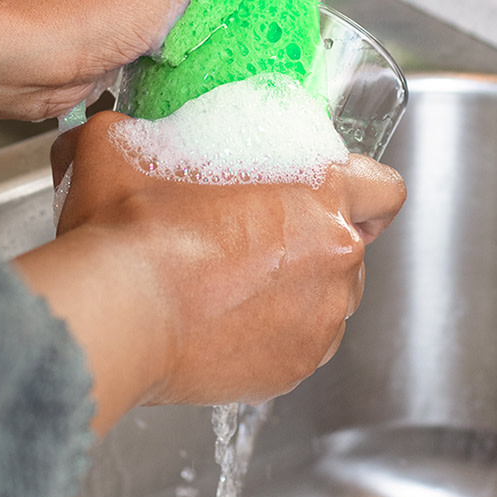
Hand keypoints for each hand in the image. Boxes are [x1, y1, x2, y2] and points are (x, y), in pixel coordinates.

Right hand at [13, 111, 405, 433]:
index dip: (364, 187)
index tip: (334, 191)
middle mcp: (335, 262)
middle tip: (262, 234)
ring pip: (329, 300)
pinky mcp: (293, 371)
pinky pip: (299, 344)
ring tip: (240, 282)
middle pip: (352, 246)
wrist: (121, 315)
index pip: (385, 189)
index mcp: (319, 196)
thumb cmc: (134, 232)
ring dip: (299, 289)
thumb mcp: (125, 149)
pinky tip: (226, 321)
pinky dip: (273, 334)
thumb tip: (111, 125)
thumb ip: (132, 128)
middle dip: (318, 241)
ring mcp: (319, 323)